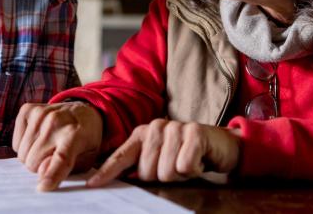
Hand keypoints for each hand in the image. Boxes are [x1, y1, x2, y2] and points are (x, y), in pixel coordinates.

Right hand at [13, 102, 103, 191]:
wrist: (82, 110)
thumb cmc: (85, 139)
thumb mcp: (86, 158)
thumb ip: (67, 168)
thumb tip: (42, 172)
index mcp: (75, 134)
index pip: (62, 158)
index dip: (51, 174)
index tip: (43, 187)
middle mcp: (56, 121)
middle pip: (33, 161)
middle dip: (40, 167)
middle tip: (52, 158)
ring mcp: (39, 113)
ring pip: (22, 153)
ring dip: (32, 157)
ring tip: (47, 147)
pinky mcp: (27, 110)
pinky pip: (15, 143)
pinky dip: (24, 145)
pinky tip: (38, 138)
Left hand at [87, 119, 240, 186]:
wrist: (220, 144)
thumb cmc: (186, 154)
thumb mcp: (160, 159)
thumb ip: (140, 166)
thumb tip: (121, 179)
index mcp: (142, 134)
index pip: (121, 156)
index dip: (107, 172)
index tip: (92, 185)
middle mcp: (155, 128)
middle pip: (147, 171)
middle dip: (163, 176)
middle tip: (175, 166)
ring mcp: (175, 128)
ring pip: (167, 171)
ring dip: (180, 174)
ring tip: (186, 161)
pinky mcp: (194, 132)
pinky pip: (185, 166)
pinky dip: (194, 169)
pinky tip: (198, 159)